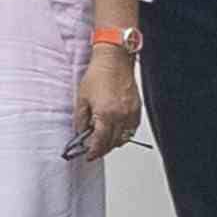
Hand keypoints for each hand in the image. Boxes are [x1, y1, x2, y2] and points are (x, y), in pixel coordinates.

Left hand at [68, 40, 142, 160]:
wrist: (114, 60)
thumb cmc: (98, 74)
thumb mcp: (82, 98)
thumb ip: (80, 119)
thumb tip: (80, 132)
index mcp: (106, 114)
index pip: (100, 142)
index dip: (93, 152)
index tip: (89, 156)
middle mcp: (121, 116)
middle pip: (113, 143)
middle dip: (102, 149)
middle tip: (94, 149)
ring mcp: (131, 113)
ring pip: (124, 138)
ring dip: (113, 142)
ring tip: (103, 139)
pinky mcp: (137, 109)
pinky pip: (132, 129)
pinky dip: (124, 133)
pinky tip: (115, 129)